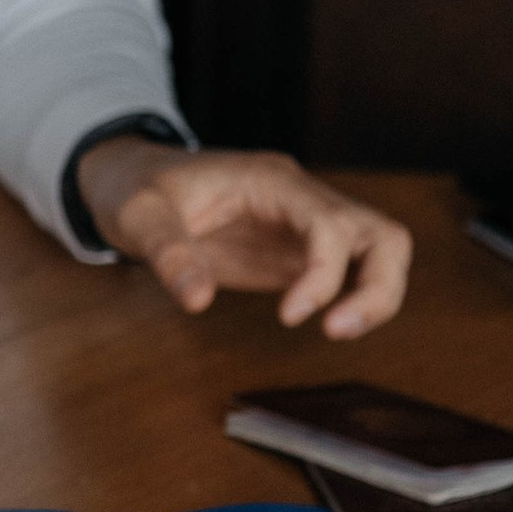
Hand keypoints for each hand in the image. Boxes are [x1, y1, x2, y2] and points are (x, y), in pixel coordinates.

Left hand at [76, 140, 411, 337]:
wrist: (131, 180)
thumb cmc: (136, 188)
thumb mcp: (137, 215)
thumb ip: (167, 254)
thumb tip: (197, 301)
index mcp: (269, 181)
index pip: (329, 222)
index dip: (324, 272)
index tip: (290, 316)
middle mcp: (300, 199)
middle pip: (381, 234)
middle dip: (377, 287)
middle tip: (336, 331)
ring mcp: (303, 226)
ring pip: (379, 251)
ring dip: (376, 295)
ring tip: (336, 331)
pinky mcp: (297, 252)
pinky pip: (350, 273)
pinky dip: (353, 300)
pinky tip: (322, 324)